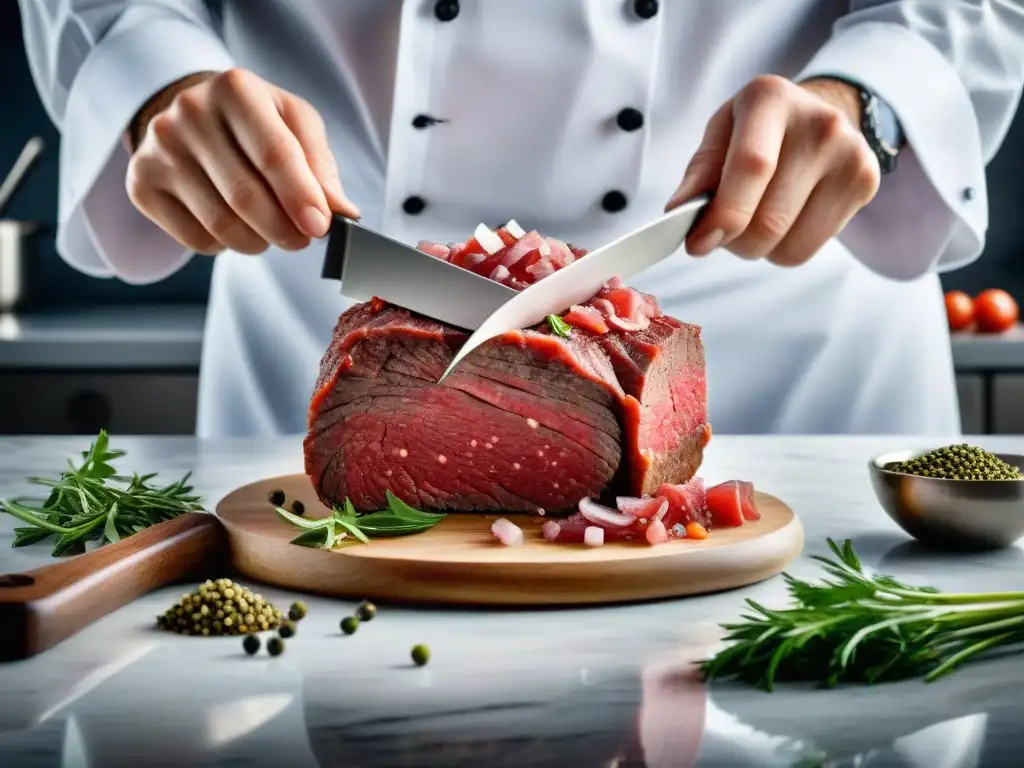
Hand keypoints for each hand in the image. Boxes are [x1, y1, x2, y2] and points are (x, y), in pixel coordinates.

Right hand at [125, 68, 359, 255]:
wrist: (193, 115)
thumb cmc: (256, 122)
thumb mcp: (296, 124)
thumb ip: (321, 166)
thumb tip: (341, 212)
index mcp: (236, 89)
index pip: (274, 153)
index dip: (300, 197)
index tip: (321, 227)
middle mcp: (189, 113)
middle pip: (245, 196)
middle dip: (284, 229)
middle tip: (303, 239)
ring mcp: (159, 149)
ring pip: (221, 225)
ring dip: (259, 242)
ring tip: (272, 232)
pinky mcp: (142, 184)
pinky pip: (196, 239)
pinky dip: (226, 245)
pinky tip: (234, 224)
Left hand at [666, 75, 880, 266]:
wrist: (818, 114)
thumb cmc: (757, 130)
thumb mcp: (721, 134)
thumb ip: (699, 174)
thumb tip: (680, 214)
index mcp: (771, 99)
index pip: (752, 166)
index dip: (724, 213)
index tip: (698, 242)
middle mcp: (820, 123)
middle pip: (768, 220)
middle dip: (733, 241)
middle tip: (720, 232)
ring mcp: (851, 154)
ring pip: (786, 245)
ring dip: (756, 249)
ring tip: (754, 220)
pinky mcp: (865, 184)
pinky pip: (805, 250)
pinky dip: (781, 250)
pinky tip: (783, 219)